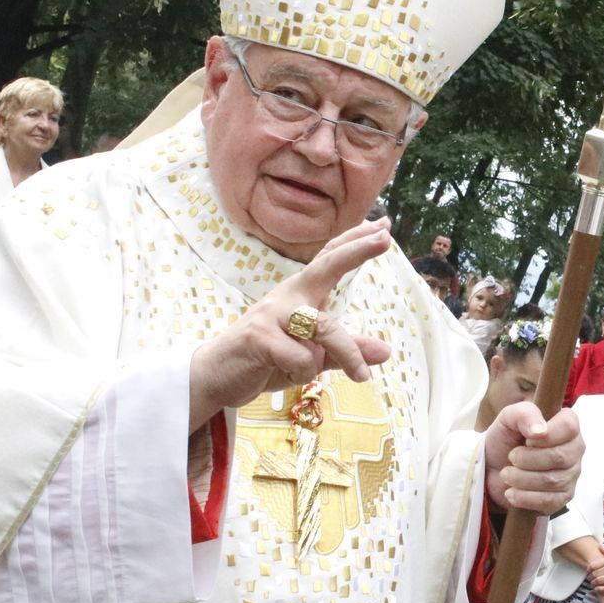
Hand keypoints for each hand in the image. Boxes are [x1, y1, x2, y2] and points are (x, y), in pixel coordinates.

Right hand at [186, 218, 393, 424]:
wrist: (216, 376)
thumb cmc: (267, 359)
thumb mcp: (313, 357)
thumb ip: (346, 351)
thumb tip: (387, 352)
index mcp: (301, 293)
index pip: (331, 260)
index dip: (356, 242)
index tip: (384, 225)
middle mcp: (288, 295)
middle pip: (326, 267)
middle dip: (356, 251)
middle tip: (385, 238)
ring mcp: (271, 313)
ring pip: (325, 329)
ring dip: (347, 354)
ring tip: (359, 376)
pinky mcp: (259, 336)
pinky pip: (304, 359)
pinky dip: (304, 373)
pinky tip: (283, 372)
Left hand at [484, 402, 581, 512]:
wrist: (492, 468)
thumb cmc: (505, 440)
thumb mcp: (508, 419)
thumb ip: (524, 413)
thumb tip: (540, 430)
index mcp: (566, 426)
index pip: (569, 426)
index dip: (547, 434)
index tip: (527, 439)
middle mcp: (574, 450)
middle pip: (559, 457)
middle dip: (527, 459)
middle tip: (511, 457)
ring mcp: (570, 475)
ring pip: (552, 481)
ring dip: (521, 478)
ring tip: (506, 474)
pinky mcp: (562, 498)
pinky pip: (548, 501)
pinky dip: (524, 497)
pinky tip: (511, 492)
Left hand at [589, 551, 603, 594]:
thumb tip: (599, 546)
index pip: (592, 565)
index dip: (588, 570)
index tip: (588, 572)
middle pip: (594, 574)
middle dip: (590, 578)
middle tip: (590, 580)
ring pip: (598, 581)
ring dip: (594, 584)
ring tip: (594, 585)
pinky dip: (600, 589)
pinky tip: (599, 589)